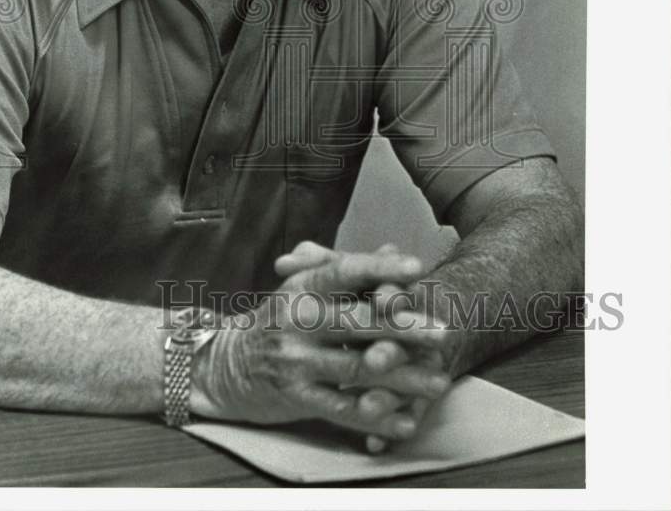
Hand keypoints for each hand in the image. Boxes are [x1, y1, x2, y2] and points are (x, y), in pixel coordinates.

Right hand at [274, 241, 454, 452]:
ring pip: (357, 369)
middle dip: (405, 327)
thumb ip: (348, 271)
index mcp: (301, 287)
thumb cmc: (278, 321)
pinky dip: (377, 417)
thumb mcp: (304, 288)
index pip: (344, 273)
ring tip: (439, 380)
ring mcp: (295, 361)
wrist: (224, 364)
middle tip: (445, 331)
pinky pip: (343, 410)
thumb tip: (393, 249)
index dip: (381, 269)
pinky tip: (407, 421)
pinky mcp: (295, 398)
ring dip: (403, 377)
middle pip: (358, 322)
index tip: (418, 267)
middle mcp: (297, 321)